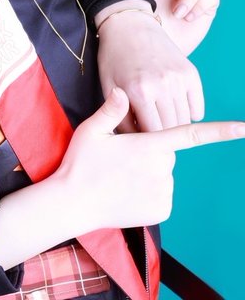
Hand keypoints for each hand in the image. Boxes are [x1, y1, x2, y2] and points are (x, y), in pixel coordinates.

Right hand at [55, 88, 243, 231]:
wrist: (73, 203)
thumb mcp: (90, 131)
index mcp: (148, 145)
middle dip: (151, 153)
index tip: (244, 128)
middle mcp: (162, 168)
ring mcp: (163, 191)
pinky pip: (161, 195)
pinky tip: (125, 192)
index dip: (221, 131)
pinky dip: (148, 192)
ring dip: (148, 173)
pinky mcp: (161, 210)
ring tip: (119, 177)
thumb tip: (121, 91)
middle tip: (121, 158)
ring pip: (164, 175)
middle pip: (167, 154)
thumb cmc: (80, 164)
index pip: (191, 134)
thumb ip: (111, 111)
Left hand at [96, 5, 203, 129]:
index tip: (140, 141)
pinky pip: (197, 108)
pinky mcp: (191, 74)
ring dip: (173, 125)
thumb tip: (132, 142)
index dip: (145, 140)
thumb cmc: (114, 58)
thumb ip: (118, 115)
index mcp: (138, 91)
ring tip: (159, 120)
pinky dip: (189, 114)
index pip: (150, 133)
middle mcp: (161, 86)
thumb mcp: (107, 86)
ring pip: (184, 120)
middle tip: (150, 131)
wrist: (130, 27)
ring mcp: (179, 79)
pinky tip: (174, 111)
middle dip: (159, 135)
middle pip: (169, 129)